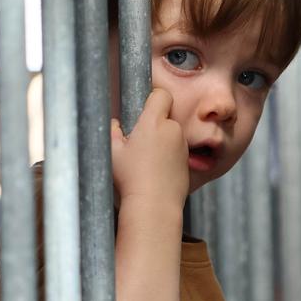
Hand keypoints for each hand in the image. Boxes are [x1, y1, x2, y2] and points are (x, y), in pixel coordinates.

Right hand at [110, 88, 187, 205]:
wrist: (154, 204)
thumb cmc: (131, 178)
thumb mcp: (112, 152)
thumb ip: (112, 130)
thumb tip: (115, 123)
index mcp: (154, 123)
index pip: (162, 95)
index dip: (153, 98)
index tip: (143, 107)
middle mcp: (173, 130)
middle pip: (165, 116)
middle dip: (154, 124)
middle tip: (137, 142)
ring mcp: (183, 146)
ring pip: (171, 134)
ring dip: (161, 140)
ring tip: (145, 160)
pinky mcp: (188, 160)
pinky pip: (177, 150)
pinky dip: (168, 155)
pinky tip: (155, 170)